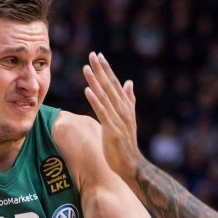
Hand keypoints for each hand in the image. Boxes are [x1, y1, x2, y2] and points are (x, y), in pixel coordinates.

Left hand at [82, 51, 143, 181]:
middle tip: (92, 54)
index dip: (107, 69)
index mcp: (126, 106)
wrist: (131, 164)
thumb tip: (129, 82)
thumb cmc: (126, 143)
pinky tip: (87, 90)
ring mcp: (118, 119)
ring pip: (104, 96)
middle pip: (110, 86)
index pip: (115, 84)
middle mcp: (123, 110)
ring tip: (86, 68)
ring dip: (95, 81)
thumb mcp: (129, 118)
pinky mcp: (111, 129)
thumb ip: (129, 99)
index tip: (99, 55)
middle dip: (100, 69)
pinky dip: (95, 100)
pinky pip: (102, 112)